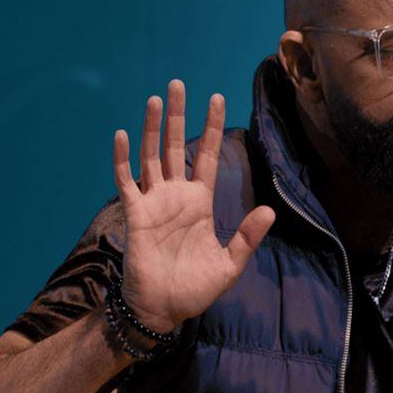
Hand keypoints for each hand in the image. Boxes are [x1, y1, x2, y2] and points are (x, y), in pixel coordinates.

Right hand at [113, 80, 275, 333]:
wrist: (164, 309)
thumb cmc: (195, 288)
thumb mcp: (230, 263)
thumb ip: (248, 236)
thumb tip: (270, 211)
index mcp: (200, 202)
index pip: (206, 156)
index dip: (211, 129)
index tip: (217, 99)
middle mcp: (176, 196)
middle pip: (175, 146)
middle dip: (178, 115)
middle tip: (179, 83)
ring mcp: (153, 202)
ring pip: (151, 155)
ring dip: (151, 127)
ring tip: (156, 98)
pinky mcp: (135, 214)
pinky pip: (126, 181)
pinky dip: (123, 158)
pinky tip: (123, 134)